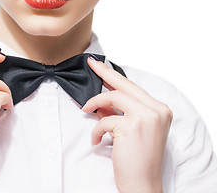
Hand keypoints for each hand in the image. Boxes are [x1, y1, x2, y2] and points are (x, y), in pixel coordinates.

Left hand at [81, 57, 172, 192]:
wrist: (142, 183)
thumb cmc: (137, 159)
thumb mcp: (130, 130)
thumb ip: (118, 112)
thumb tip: (101, 100)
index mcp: (159, 110)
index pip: (133, 87)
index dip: (114, 75)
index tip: (100, 65)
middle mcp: (156, 110)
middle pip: (125, 85)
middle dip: (104, 73)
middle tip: (91, 64)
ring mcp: (146, 117)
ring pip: (113, 96)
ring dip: (95, 102)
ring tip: (86, 110)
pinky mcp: (132, 127)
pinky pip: (104, 120)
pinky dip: (96, 130)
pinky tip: (95, 140)